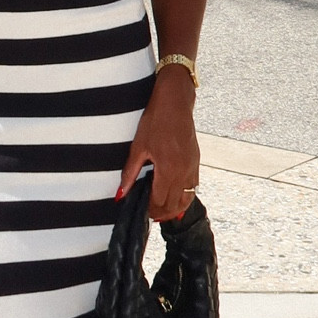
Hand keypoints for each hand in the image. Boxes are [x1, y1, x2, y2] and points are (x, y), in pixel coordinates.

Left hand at [117, 67, 199, 221]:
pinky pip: (193, 187)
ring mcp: (192, 167)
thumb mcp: (138, 147)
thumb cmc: (156, 121)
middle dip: (162, 212)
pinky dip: (185, 197)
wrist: (176, 103)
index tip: (142, 212)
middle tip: (150, 215)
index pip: (159, 201)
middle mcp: (183, 172)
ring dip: (175, 208)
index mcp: (168, 169)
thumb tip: (120, 194)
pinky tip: (176, 198)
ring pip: (187, 199)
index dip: (150, 210)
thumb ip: (129, 173)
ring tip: (163, 212)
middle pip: (174, 204)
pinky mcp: (196, 161)